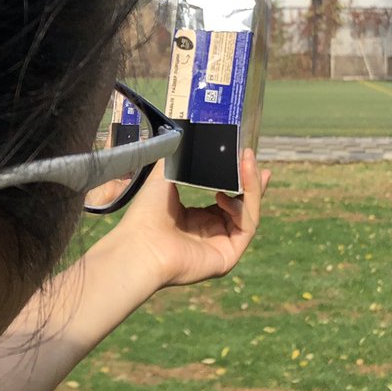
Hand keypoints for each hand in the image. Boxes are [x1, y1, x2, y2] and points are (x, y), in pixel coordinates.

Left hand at [110, 148, 270, 288]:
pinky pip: (247, 227)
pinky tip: (227, 193)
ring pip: (248, 214)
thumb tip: (186, 133)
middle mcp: (211, 233)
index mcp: (196, 219)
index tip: (246, 156)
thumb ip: (179, 158)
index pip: (227, 198)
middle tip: (252, 158)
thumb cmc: (145, 215)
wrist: (140, 244)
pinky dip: (244, 206)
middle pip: (242, 206)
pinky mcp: (228, 257)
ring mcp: (221, 246)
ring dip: (251, 187)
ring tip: (246, 163)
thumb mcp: (165, 178)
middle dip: (252, 182)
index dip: (239, 179)